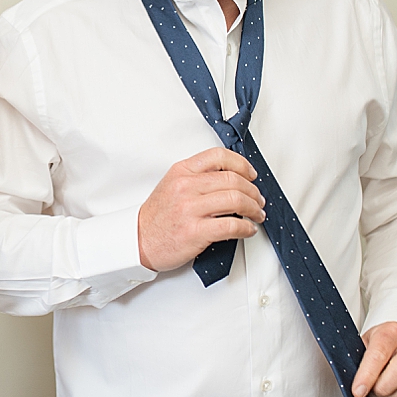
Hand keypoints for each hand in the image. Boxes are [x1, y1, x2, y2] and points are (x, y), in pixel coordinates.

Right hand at [136, 147, 265, 270]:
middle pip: (233, 180)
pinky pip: (231, 226)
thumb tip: (232, 177)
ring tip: (256, 214)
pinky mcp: (195, 231)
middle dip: (253, 191)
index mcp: (181, 171)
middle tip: (258, 200)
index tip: (251, 174)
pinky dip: (247, 228)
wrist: (139, 240)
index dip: (242, 164)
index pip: (219, 156)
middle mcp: (185, 187)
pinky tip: (248, 229)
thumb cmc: (158, 216)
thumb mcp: (172, 184)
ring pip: (236, 200)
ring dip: (254, 209)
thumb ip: (198, 177)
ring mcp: (189, 209)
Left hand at [352, 322, 396, 396]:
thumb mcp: (363, 344)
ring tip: (382, 393)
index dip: (367, 376)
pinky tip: (395, 396)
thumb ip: (356, 361)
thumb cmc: (380, 345)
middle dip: (381, 390)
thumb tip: (347, 381)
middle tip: (371, 391)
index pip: (379, 354)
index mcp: (391, 331)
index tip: (358, 391)